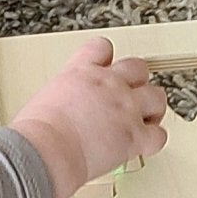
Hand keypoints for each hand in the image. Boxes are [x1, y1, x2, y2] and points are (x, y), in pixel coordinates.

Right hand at [10, 35, 167, 197]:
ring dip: (152, 108)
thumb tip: (55, 116)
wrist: (47, 150)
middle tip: (130, 96)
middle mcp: (109, 84)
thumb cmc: (37, 132)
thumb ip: (59, 101)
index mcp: (81, 72)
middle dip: (137, 82)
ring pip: (157, 97)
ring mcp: (126, 108)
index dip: (107, 58)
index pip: (102, 48)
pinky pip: (158, 135)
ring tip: (144, 120)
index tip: (106, 69)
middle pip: (138, 68)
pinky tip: (143, 146)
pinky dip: (152, 141)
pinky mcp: (135, 135)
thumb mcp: (42, 101)